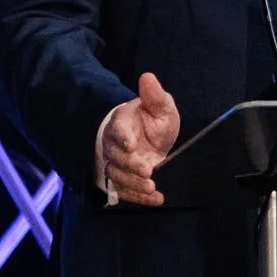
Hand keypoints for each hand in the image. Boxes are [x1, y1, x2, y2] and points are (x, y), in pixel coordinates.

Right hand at [101, 71, 179, 206]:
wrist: (150, 139)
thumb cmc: (153, 120)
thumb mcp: (161, 107)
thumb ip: (155, 96)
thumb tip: (147, 77)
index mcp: (122, 122)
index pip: (117, 128)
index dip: (122, 136)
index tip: (130, 144)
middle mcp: (115, 144)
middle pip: (116, 156)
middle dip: (130, 165)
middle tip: (147, 171)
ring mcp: (117, 164)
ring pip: (118, 176)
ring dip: (133, 183)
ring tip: (151, 187)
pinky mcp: (123, 180)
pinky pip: (126, 191)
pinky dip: (140, 197)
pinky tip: (156, 199)